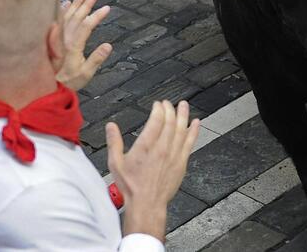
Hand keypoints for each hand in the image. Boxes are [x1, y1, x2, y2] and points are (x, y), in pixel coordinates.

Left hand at [56, 0, 111, 90]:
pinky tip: (66, 2)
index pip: (87, 25)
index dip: (97, 16)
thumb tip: (108, 46)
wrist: (44, 86)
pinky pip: (56, 19)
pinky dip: (62, 9)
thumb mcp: (85, 74)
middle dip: (86, 4)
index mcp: (73, 46)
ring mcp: (56, 36)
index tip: (107, 8)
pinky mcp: (51, 37)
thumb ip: (96, 59)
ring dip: (75, 3)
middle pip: (76, 16)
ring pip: (66, 15)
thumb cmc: (67, 82)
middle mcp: (63, 38)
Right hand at [107, 100, 199, 240]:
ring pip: (181, 130)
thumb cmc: (132, 186)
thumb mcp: (115, 163)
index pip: (156, 120)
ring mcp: (173, 156)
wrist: (146, 204)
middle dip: (170, 109)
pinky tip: (196, 124)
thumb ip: (114, 142)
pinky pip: (189, 143)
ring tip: (184, 105)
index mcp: (145, 146)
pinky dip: (193, 131)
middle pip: (170, 122)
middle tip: (168, 103)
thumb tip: (111, 127)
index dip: (158, 109)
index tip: (158, 104)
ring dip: (183, 115)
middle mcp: (161, 148)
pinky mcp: (181, 163)